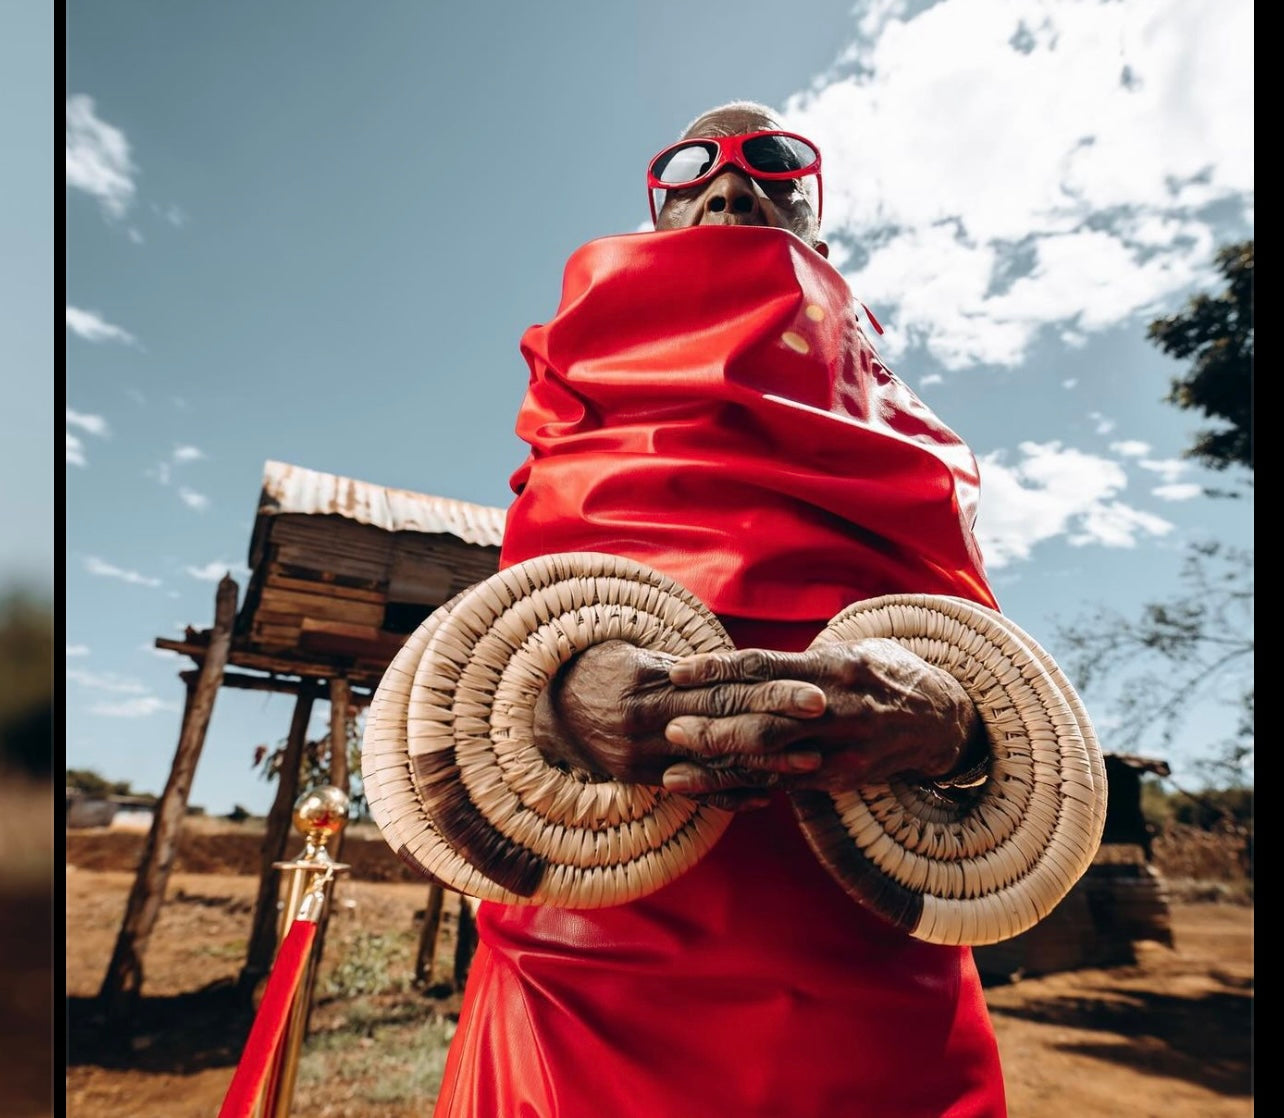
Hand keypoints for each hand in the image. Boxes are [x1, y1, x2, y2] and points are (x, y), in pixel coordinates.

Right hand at [532, 639, 828, 808]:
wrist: (541, 705)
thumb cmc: (594, 667)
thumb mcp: (634, 656)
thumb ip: (683, 670)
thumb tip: (733, 670)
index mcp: (649, 688)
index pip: (722, 691)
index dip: (770, 692)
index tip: (813, 691)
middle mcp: (647, 726)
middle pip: (725, 726)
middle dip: (778, 725)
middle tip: (825, 720)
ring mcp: (642, 758)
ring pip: (714, 763)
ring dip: (764, 765)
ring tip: (810, 761)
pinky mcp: (639, 778)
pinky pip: (691, 789)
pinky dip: (728, 791)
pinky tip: (765, 794)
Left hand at [660, 638, 979, 796]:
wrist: (944, 720)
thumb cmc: (882, 676)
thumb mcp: (849, 652)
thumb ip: (799, 664)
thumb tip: (741, 666)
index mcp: (835, 666)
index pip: (766, 666)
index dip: (719, 670)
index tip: (678, 673)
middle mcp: (839, 707)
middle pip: (766, 719)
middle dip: (714, 727)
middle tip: (669, 728)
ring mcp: (843, 748)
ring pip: (773, 760)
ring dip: (721, 768)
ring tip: (676, 775)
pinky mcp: (844, 778)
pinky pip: (788, 786)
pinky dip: (749, 789)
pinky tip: (715, 793)